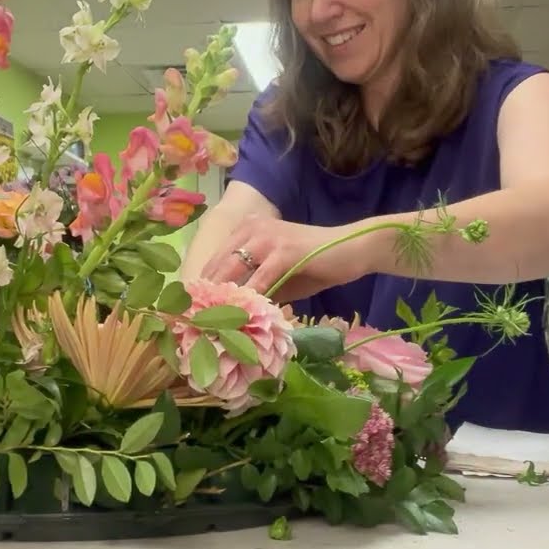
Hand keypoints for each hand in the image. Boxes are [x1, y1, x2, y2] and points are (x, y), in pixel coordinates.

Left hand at [198, 214, 370, 302]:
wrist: (353, 250)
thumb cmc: (317, 264)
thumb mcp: (281, 278)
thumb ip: (257, 288)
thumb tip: (233, 311)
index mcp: (249, 229)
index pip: (217, 258)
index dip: (204, 284)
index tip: (195, 309)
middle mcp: (253, 228)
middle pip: (219, 263)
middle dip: (207, 292)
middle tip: (198, 318)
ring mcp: (268, 237)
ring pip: (234, 269)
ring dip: (222, 296)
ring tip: (213, 320)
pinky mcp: (284, 251)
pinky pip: (260, 279)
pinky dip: (249, 298)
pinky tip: (243, 315)